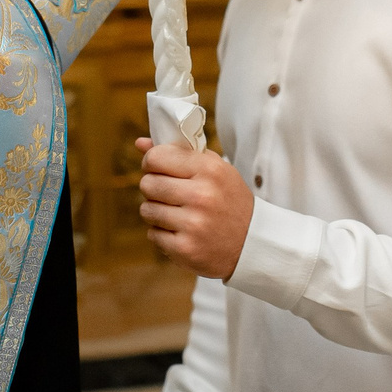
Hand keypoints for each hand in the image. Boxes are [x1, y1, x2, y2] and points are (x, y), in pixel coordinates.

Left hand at [138, 141, 254, 278]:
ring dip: (156, 211)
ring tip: (175, 213)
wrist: (252, 242)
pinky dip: (161, 233)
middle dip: (153, 188)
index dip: (151, 162)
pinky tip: (180, 231)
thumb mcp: (215, 169)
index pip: (156, 157)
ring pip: (146, 210)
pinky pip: (152, 233)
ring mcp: (193, 224)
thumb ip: (179, 152)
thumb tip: (140, 143)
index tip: (157, 168)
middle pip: (147, 184)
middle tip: (167, 193)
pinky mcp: (185, 248)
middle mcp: (201, 196)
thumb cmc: (228, 200)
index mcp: (209, 170)